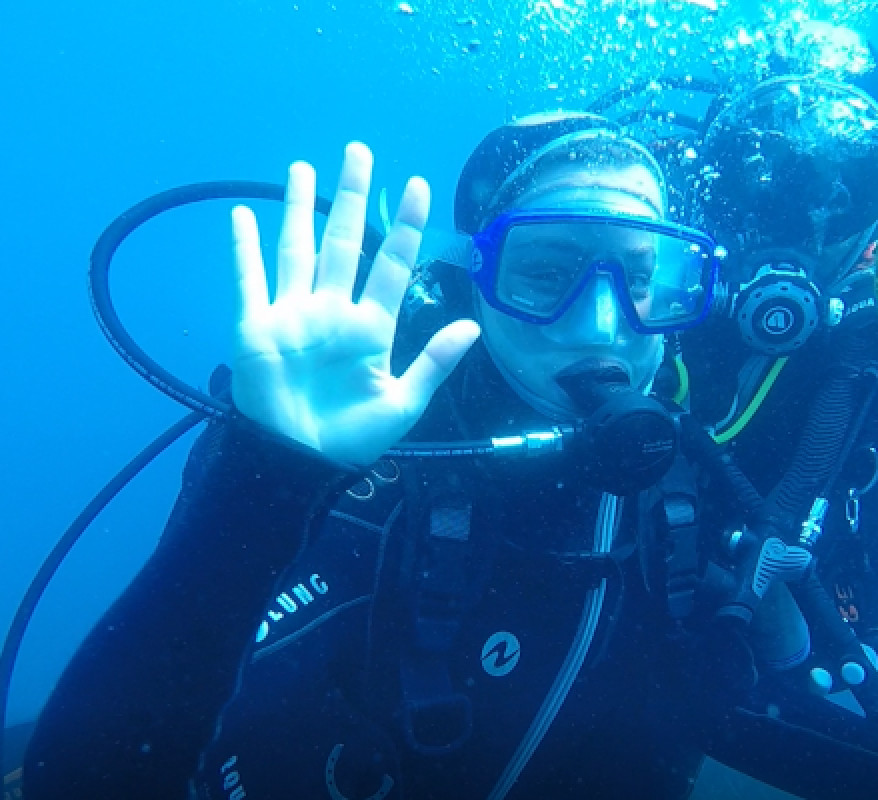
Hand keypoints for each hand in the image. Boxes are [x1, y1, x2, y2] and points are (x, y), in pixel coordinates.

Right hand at [230, 142, 478, 465]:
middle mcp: (332, 310)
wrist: (298, 462)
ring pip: (297, 249)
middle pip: (343, 242)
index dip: (405, 227)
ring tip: (302, 168)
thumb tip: (473, 327)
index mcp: (370, 327)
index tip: (419, 187)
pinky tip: (242, 216)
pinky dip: (243, 249)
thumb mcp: (404, 403)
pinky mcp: (255, 326)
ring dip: (297, 209)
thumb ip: (435, 362)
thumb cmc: (353, 438)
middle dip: (350, 197)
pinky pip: (248, 280)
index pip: (392, 265)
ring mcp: (292, 314)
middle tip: (358, 152)